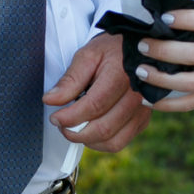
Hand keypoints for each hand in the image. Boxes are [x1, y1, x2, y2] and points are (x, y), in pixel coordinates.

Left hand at [44, 32, 149, 151]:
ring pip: (112, 141)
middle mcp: (136, 96)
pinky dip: (101, 143)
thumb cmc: (112, 51)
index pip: (94, 106)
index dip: (70, 117)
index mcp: (121, 76)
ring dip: (88, 141)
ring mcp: (142, 111)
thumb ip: (70, 79)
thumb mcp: (88, 56)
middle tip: (62, 126)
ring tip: (75, 129)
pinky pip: (120, 142)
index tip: (55, 118)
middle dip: (76, 133)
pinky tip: (91, 131)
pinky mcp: (142, 120)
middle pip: (103, 128)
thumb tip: (51, 99)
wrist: (137, 50)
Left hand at [133, 7, 193, 110]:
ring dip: (160, 78)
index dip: (185, 19)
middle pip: (192, 55)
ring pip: (188, 83)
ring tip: (141, 71)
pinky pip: (190, 104)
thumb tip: (165, 20)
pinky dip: (167, 104)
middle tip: (143, 45)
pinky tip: (149, 99)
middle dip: (163, 50)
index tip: (164, 17)